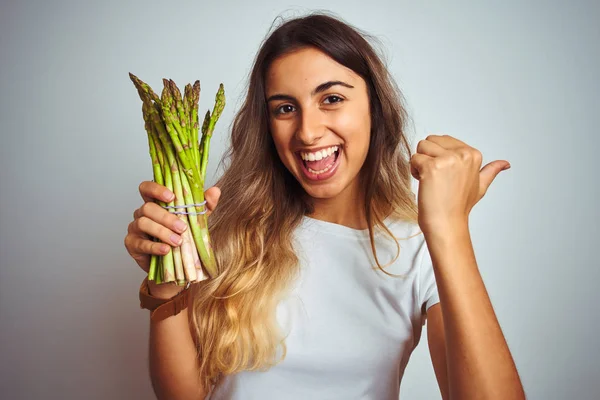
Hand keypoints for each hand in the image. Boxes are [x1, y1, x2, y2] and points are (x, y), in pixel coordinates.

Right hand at [124, 181, 220, 297]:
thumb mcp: (196, 221)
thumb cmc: (183, 238)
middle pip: (147, 207)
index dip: (156, 189)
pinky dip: (154, 247)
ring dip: (162, 232)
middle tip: (182, 228)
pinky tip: (166, 250)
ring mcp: (135, 228)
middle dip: (166, 217)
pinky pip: (140, 243)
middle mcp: (142, 213)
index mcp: (155, 203)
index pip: (147, 188)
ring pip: (143, 223)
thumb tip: (215, 191)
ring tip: (177, 241)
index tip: (171, 197)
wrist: (177, 265)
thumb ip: (204, 206)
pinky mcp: (132, 244)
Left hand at [410, 135, 509, 235]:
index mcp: (473, 154)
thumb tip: (505, 164)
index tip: (445, 174)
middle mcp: (462, 154)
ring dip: (420, 163)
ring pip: (421, 147)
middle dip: (427, 156)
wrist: (447, 223)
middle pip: (430, 140)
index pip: (444, 140)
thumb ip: (491, 171)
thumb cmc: (459, 206)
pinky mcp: (431, 167)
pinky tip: (424, 183)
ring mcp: (447, 160)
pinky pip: (414, 158)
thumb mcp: (480, 186)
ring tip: (429, 179)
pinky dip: (414, 171)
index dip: (439, 156)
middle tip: (435, 176)